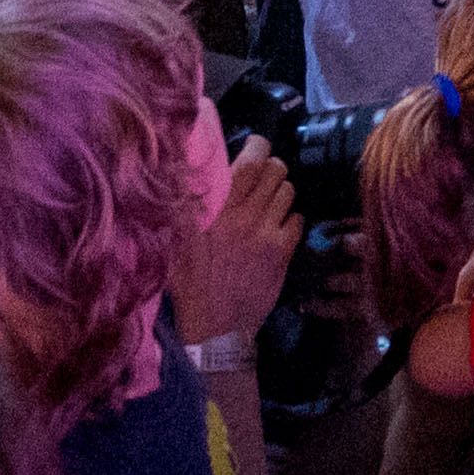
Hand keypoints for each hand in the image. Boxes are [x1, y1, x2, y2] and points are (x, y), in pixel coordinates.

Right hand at [173, 139, 303, 347]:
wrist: (213, 327)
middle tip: (262, 178)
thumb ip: (184, 204)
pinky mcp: (282, 253)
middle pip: (276, 170)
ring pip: (288, 192)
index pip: (249, 162)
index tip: (255, 147)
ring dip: (281, 192)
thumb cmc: (189, 283)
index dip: (258, 147)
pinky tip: (276, 229)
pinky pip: (298, 220)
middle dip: (272, 168)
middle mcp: (244, 216)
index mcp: (216, 210)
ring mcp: (266, 234)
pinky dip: (290, 220)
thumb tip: (183, 169)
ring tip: (268, 204)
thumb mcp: (175, 241)